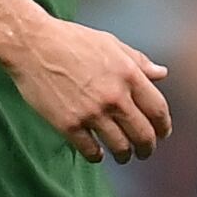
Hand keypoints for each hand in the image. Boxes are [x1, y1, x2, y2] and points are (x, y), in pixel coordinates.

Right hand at [5, 11, 172, 163]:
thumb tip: (162, 74)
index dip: (163, 127)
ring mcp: (92, 112)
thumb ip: (139, 61)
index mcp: (129, 75)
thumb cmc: (71, 40)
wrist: (32, 44)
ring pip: (120, 147)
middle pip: (143, 134)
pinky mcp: (68, 124)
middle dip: (147, 148)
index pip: (158, 110)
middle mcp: (115, 97)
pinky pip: (90, 151)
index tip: (162, 133)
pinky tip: (97, 154)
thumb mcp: (111, 44)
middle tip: (144, 152)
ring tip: (122, 156)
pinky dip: (96, 156)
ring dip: (124, 155)